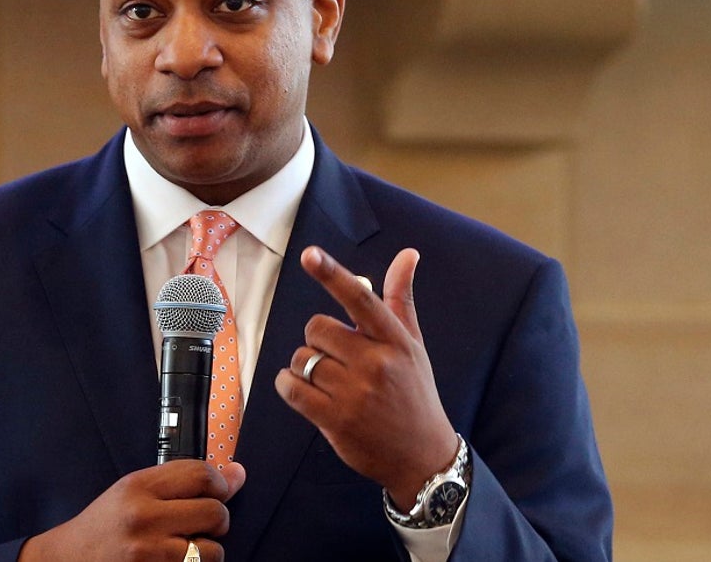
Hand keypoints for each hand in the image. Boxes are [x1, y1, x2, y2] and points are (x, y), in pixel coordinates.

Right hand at [19, 460, 245, 561]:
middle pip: (215, 512)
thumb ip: (182, 482)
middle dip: (218, 519)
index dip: (221, 483)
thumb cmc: (104, 527)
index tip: (221, 489)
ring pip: (212, 550)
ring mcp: (149, 553)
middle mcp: (143, 518)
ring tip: (184, 548)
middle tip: (201, 524)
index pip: (201, 475)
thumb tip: (238, 473)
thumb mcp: (133, 492)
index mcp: (138, 487)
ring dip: (206, 551)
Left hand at [274, 246, 457, 509]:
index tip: (310, 254)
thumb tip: (408, 254)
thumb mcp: (413, 345)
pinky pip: (292, 388)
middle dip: (318, 340)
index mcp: (395, 340)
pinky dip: (288, 385)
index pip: (360, 300)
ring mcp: (356, 393)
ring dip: (303, 366)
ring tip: (327, 381)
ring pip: (302, 358)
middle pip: (317, 329)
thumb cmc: (414, 393)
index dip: (332, 274)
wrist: (423, 456)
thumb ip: (401, 299)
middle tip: (336, 359)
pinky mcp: (336, 419)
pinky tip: (302, 390)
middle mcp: (376, 363)